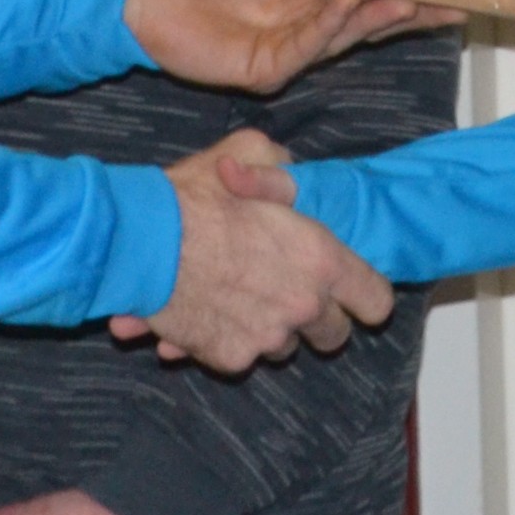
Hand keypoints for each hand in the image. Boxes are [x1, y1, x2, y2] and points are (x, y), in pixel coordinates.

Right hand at [107, 130, 396, 370]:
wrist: (139, 243)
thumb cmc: (194, 197)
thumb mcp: (248, 156)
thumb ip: (281, 169)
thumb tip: (288, 172)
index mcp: (320, 259)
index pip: (375, 300)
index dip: (366, 297)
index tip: (351, 293)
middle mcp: (303, 305)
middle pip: (334, 335)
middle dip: (317, 319)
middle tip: (288, 294)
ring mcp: (267, 338)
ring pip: (285, 347)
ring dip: (271, 328)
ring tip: (238, 296)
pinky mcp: (230, 359)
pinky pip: (240, 356)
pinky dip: (226, 339)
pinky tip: (203, 310)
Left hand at [126, 0, 453, 91]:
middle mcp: (306, 14)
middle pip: (371, 15)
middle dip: (412, 10)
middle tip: (454, 2)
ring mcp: (291, 43)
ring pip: (347, 34)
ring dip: (378, 17)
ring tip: (410, 0)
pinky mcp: (268, 65)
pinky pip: (309, 47)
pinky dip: (332, 26)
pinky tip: (351, 5)